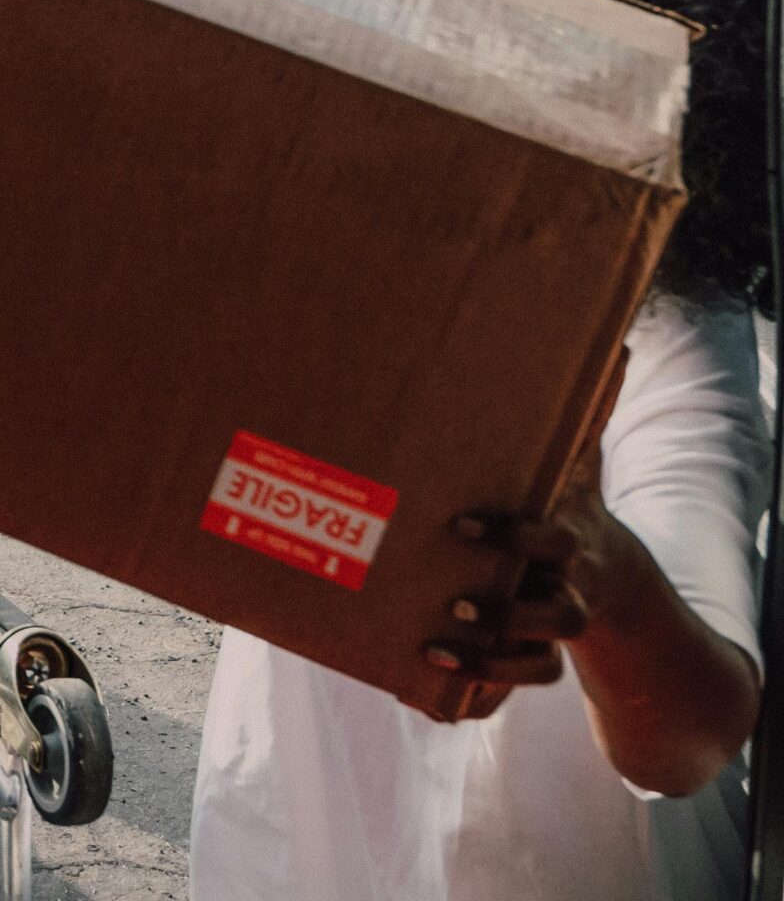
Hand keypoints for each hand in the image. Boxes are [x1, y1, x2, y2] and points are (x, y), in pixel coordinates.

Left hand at [426, 437, 628, 709]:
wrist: (610, 576)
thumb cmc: (571, 507)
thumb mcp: (577, 468)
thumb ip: (583, 419)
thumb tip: (614, 349)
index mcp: (569, 541)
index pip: (554, 543)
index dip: (513, 538)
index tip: (461, 527)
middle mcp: (567, 590)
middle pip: (558, 616)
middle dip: (509, 614)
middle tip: (454, 604)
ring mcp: (551, 631)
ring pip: (542, 665)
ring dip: (492, 660)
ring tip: (437, 646)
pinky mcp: (533, 659)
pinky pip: (519, 689)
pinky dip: (478, 688)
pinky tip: (425, 691)